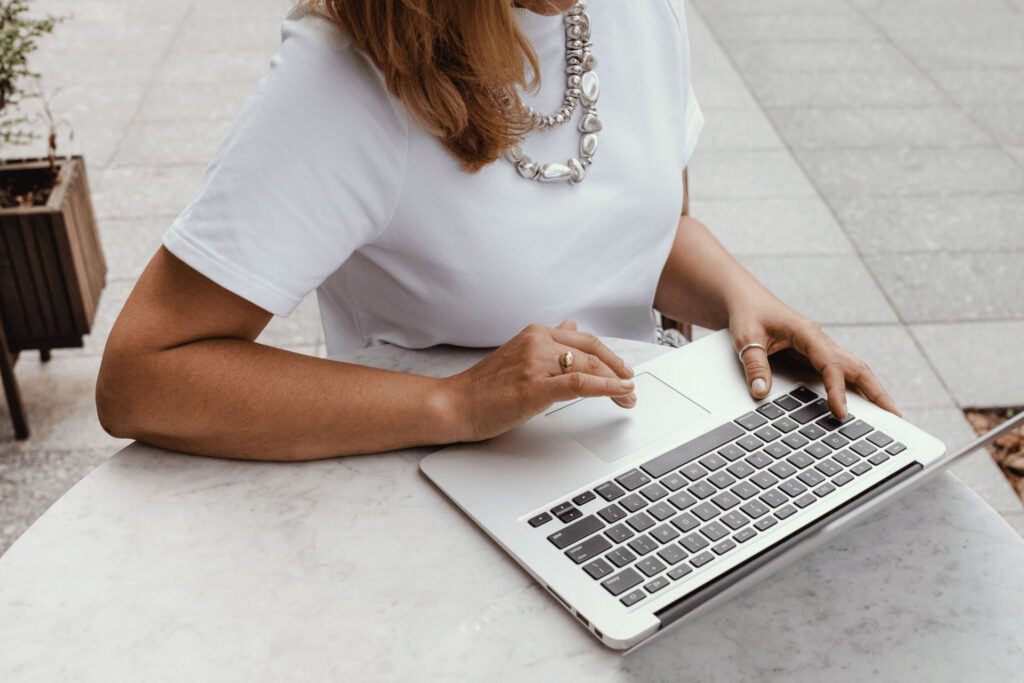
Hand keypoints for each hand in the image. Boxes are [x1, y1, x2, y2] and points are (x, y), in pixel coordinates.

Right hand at [444, 320, 635, 441]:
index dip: (610, 356)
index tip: (623, 371)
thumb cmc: (484, 386)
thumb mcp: (519, 352)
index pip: (584, 340)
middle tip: (631, 388)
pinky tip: (619, 392)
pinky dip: (605, 387)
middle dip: (618, 372)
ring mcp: (536, 364)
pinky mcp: (534, 387)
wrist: (455, 404)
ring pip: (589, 367)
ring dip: (616, 384)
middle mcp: (537, 342)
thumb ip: (547, 340)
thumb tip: (571, 324)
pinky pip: (579, 384)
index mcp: (535, 333)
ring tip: (628, 398)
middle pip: (591, 353)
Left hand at [729, 299, 900, 419]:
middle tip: (895, 418)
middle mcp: (820, 341)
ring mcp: (820, 349)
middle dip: (877, 392)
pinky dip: (854, 390)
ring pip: (854, 371)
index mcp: (808, 333)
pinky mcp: (814, 356)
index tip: (841, 412)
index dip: (838, 390)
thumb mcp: (745, 337)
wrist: (744, 299)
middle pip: (857, 368)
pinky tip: (861, 408)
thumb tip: (761, 391)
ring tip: (889, 417)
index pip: (831, 365)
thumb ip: (754, 363)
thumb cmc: (747, 313)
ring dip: (872, 392)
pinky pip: (840, 374)